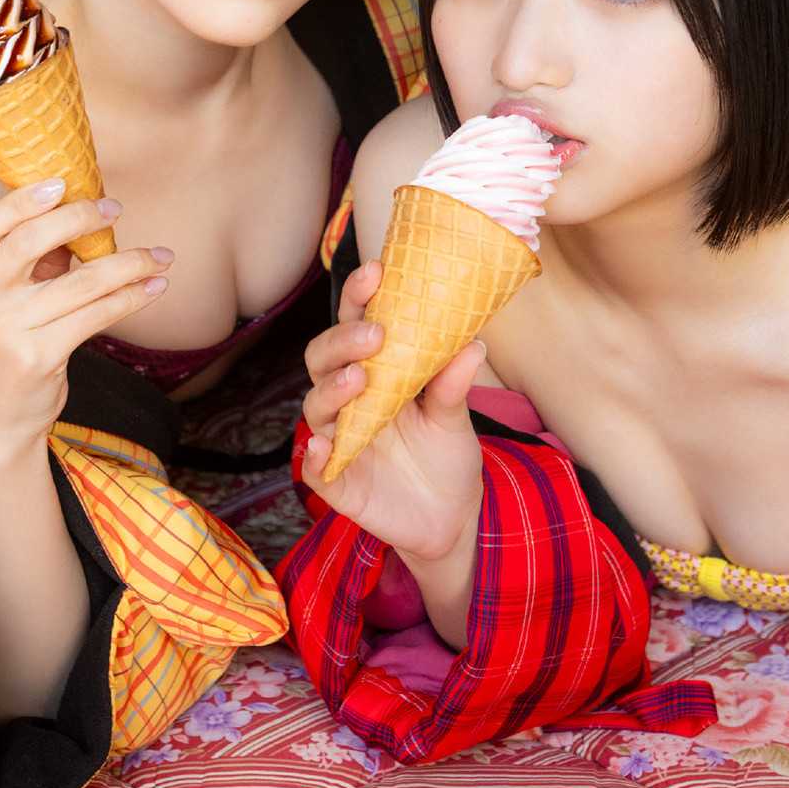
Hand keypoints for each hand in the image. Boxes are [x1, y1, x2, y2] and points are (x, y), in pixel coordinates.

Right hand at [0, 177, 173, 462]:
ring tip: (160, 256)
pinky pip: (95, 315)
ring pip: (78, 282)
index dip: (17, 202)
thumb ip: (34, 260)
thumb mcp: (6, 301)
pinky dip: (131, 297)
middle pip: (26, 244)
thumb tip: (85, 214)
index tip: (60, 182)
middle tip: (116, 209)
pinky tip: (154, 288)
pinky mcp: (37, 357)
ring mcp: (5, 332)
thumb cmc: (11, 344)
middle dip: (78, 218)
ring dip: (129, 263)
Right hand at [299, 260, 485, 561]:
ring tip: (359, 379)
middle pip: (323, 358)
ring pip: (315, 406)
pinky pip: (314, 466)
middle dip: (342, 341)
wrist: (453, 516)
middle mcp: (350, 398)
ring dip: (332, 389)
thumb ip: (454, 383)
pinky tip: (324, 445)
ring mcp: (339, 438)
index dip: (360, 297)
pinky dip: (314, 455)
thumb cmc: (447, 454)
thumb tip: (474, 343)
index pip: (357, 325)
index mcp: (377, 371)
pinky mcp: (337, 481)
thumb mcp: (456, 417)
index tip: (377, 271)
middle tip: (375, 335)